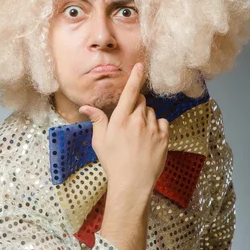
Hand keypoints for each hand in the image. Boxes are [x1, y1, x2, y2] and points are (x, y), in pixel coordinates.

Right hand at [79, 62, 168, 196]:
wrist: (132, 183)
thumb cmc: (113, 162)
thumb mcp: (100, 141)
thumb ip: (97, 120)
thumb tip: (85, 107)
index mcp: (120, 119)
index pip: (130, 92)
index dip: (135, 77)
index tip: (140, 65)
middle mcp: (138, 121)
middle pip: (142, 101)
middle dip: (137, 105)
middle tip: (130, 120)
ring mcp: (153, 129)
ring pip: (152, 112)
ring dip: (147, 118)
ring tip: (139, 135)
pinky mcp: (164, 138)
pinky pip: (163, 123)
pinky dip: (158, 127)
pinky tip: (150, 139)